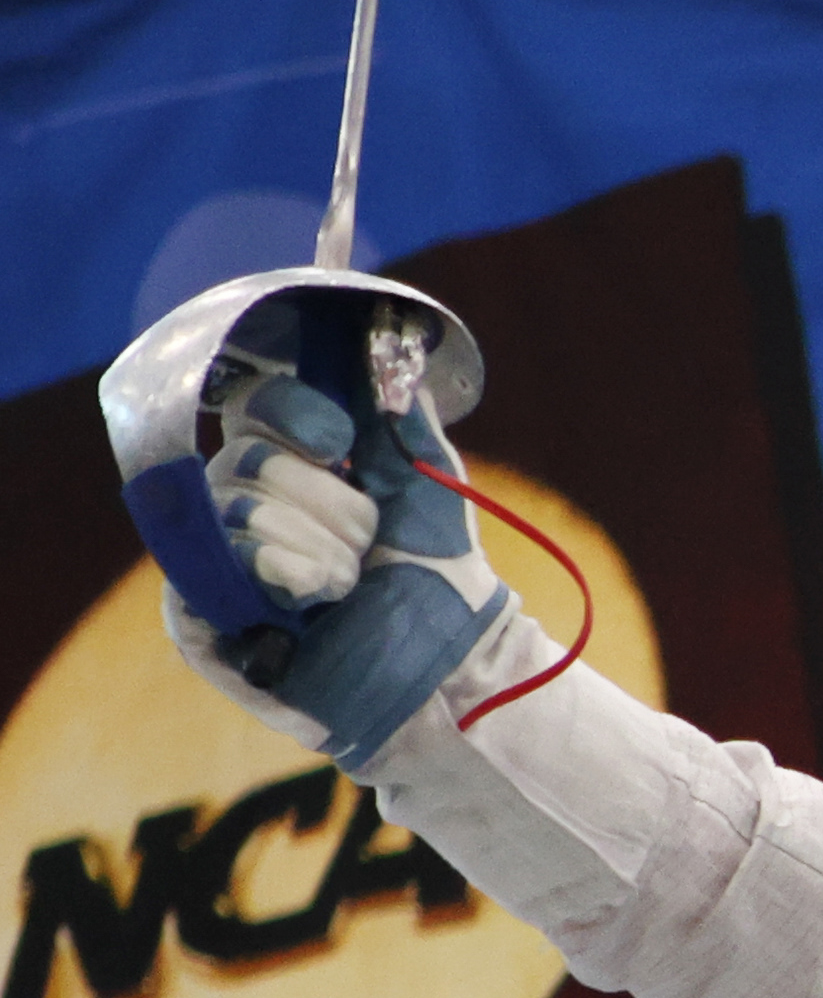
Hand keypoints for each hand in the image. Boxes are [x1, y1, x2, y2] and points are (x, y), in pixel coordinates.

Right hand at [145, 296, 510, 771]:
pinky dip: (285, 578)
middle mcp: (237, 504)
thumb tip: (384, 337)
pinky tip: (313, 604)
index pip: (248, 400)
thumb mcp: (426, 473)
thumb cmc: (440, 572)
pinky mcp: (197, 617)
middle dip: (328, 501)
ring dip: (320, 549)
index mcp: (284, 463)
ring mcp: (212, 560)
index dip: (290, 409)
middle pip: (245, 456)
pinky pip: (219, 566)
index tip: (340, 439)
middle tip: (367, 542)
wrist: (449, 660)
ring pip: (238, 511)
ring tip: (348, 586)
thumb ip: (401, 405)